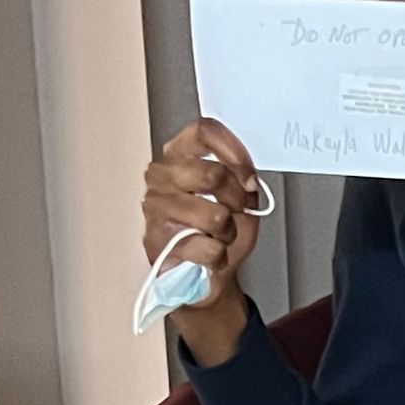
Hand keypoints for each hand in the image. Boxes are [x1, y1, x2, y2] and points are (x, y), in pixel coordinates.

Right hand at [142, 117, 260, 360]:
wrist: (205, 273)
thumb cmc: (219, 232)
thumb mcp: (240, 198)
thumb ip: (242, 177)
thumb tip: (245, 177)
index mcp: (180, 155)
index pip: (204, 131)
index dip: (234, 152)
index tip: (249, 178)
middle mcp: (161, 175)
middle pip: (213, 174)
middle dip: (238, 200)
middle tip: (237, 213)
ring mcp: (155, 206)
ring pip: (214, 215)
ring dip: (229, 232)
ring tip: (219, 236)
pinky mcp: (156, 240)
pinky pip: (209, 247)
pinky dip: (219, 256)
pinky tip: (208, 254)